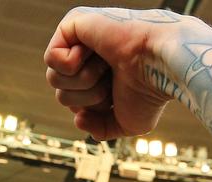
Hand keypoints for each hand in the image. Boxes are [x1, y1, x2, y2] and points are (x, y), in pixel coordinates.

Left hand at [43, 7, 180, 139]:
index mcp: (99, 78)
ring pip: (53, 78)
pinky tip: (94, 52)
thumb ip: (101, 128)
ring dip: (83, 82)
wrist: (160, 66)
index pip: (72, 103)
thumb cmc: (151, 92)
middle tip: (112, 80)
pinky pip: (51, 57)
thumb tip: (78, 119)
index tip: (115, 97)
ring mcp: (80, 40)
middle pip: (60, 94)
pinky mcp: (74, 23)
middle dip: (86, 97)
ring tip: (106, 65)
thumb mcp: (127, 123)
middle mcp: (88, 58)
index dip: (90, 108)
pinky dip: (72, 65)